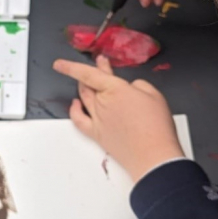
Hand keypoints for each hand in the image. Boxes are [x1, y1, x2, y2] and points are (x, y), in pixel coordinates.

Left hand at [53, 56, 183, 182]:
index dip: (73, 66)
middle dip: (90, 73)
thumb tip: (130, 87)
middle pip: (89, 84)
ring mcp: (97, 119)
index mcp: (115, 89)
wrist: (153, 155)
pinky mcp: (96, 134)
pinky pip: (79, 120)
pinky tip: (75, 105)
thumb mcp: (154, 94)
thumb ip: (138, 85)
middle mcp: (102, 102)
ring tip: (87, 83)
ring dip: (83, 88)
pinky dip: (74, 111)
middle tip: (98, 66)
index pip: (89, 74)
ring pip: (84, 98)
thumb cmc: (156, 125)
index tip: (61, 63)